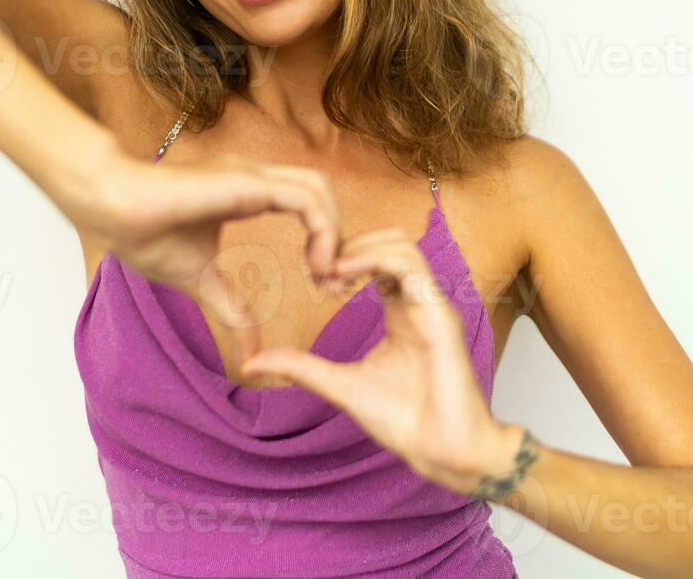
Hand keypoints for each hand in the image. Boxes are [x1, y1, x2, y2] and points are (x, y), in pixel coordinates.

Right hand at [82, 148, 343, 366]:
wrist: (110, 208)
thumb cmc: (142, 234)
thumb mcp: (200, 280)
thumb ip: (229, 307)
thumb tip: (252, 352)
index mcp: (246, 193)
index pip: (305, 205)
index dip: (322, 242)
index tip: (320, 285)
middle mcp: (255, 178)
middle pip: (322, 194)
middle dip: (338, 238)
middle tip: (334, 285)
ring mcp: (252, 175)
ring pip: (320, 190)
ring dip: (334, 234)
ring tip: (325, 278)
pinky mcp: (249, 182)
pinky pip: (306, 199)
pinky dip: (323, 231)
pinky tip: (316, 267)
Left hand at [238, 227, 526, 495]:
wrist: (441, 451)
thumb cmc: (404, 422)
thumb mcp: (339, 385)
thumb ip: (301, 367)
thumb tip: (251, 364)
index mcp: (400, 312)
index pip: (377, 260)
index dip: (342, 257)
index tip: (313, 277)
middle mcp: (418, 302)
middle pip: (391, 241)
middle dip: (351, 243)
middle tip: (318, 269)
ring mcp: (431, 305)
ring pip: (402, 245)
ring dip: (360, 248)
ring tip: (329, 270)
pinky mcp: (440, 314)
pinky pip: (411, 266)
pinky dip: (375, 259)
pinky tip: (344, 274)